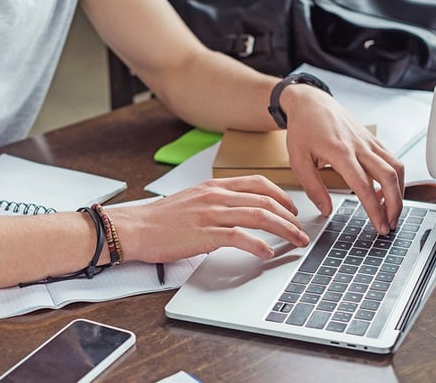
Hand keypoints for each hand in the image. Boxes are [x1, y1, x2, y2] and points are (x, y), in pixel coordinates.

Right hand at [109, 176, 309, 263]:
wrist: (135, 228)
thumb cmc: (160, 219)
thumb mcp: (192, 200)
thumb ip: (215, 202)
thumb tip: (237, 213)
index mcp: (213, 185)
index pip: (258, 183)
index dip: (281, 195)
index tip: (292, 209)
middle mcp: (215, 195)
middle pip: (265, 199)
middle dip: (289, 216)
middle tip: (301, 230)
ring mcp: (211, 213)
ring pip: (259, 216)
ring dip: (283, 230)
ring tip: (296, 242)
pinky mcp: (205, 234)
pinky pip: (240, 237)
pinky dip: (258, 245)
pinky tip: (267, 253)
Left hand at [280, 85, 404, 233]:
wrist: (310, 102)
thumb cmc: (303, 129)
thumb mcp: (297, 160)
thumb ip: (312, 187)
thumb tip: (326, 210)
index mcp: (340, 152)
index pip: (364, 185)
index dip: (374, 209)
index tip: (378, 225)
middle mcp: (359, 146)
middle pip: (389, 177)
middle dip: (395, 204)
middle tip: (390, 224)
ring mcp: (369, 141)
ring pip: (396, 167)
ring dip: (399, 192)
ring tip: (392, 212)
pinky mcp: (372, 139)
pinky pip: (391, 159)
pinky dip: (395, 178)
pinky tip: (386, 192)